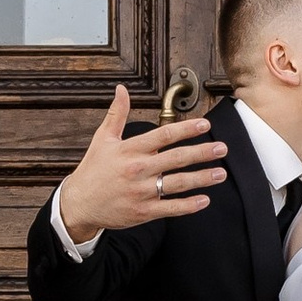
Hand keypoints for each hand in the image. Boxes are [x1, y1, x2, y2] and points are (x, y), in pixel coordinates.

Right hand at [58, 85, 229, 236]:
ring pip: (178, 183)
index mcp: (130, 150)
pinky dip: (189, 205)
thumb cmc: (93, 170)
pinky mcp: (143, 211)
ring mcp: (141, 192)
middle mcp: (138, 169)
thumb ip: (116, 114)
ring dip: (202, 178)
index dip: (186, 129)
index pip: (163, 135)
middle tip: (222, 148)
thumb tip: (121, 89)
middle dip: (202, 152)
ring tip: (221, 173)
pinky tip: (205, 199)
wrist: (79, 204)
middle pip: (176, 158)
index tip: (205, 125)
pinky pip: (171, 208)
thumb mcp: (102, 139)